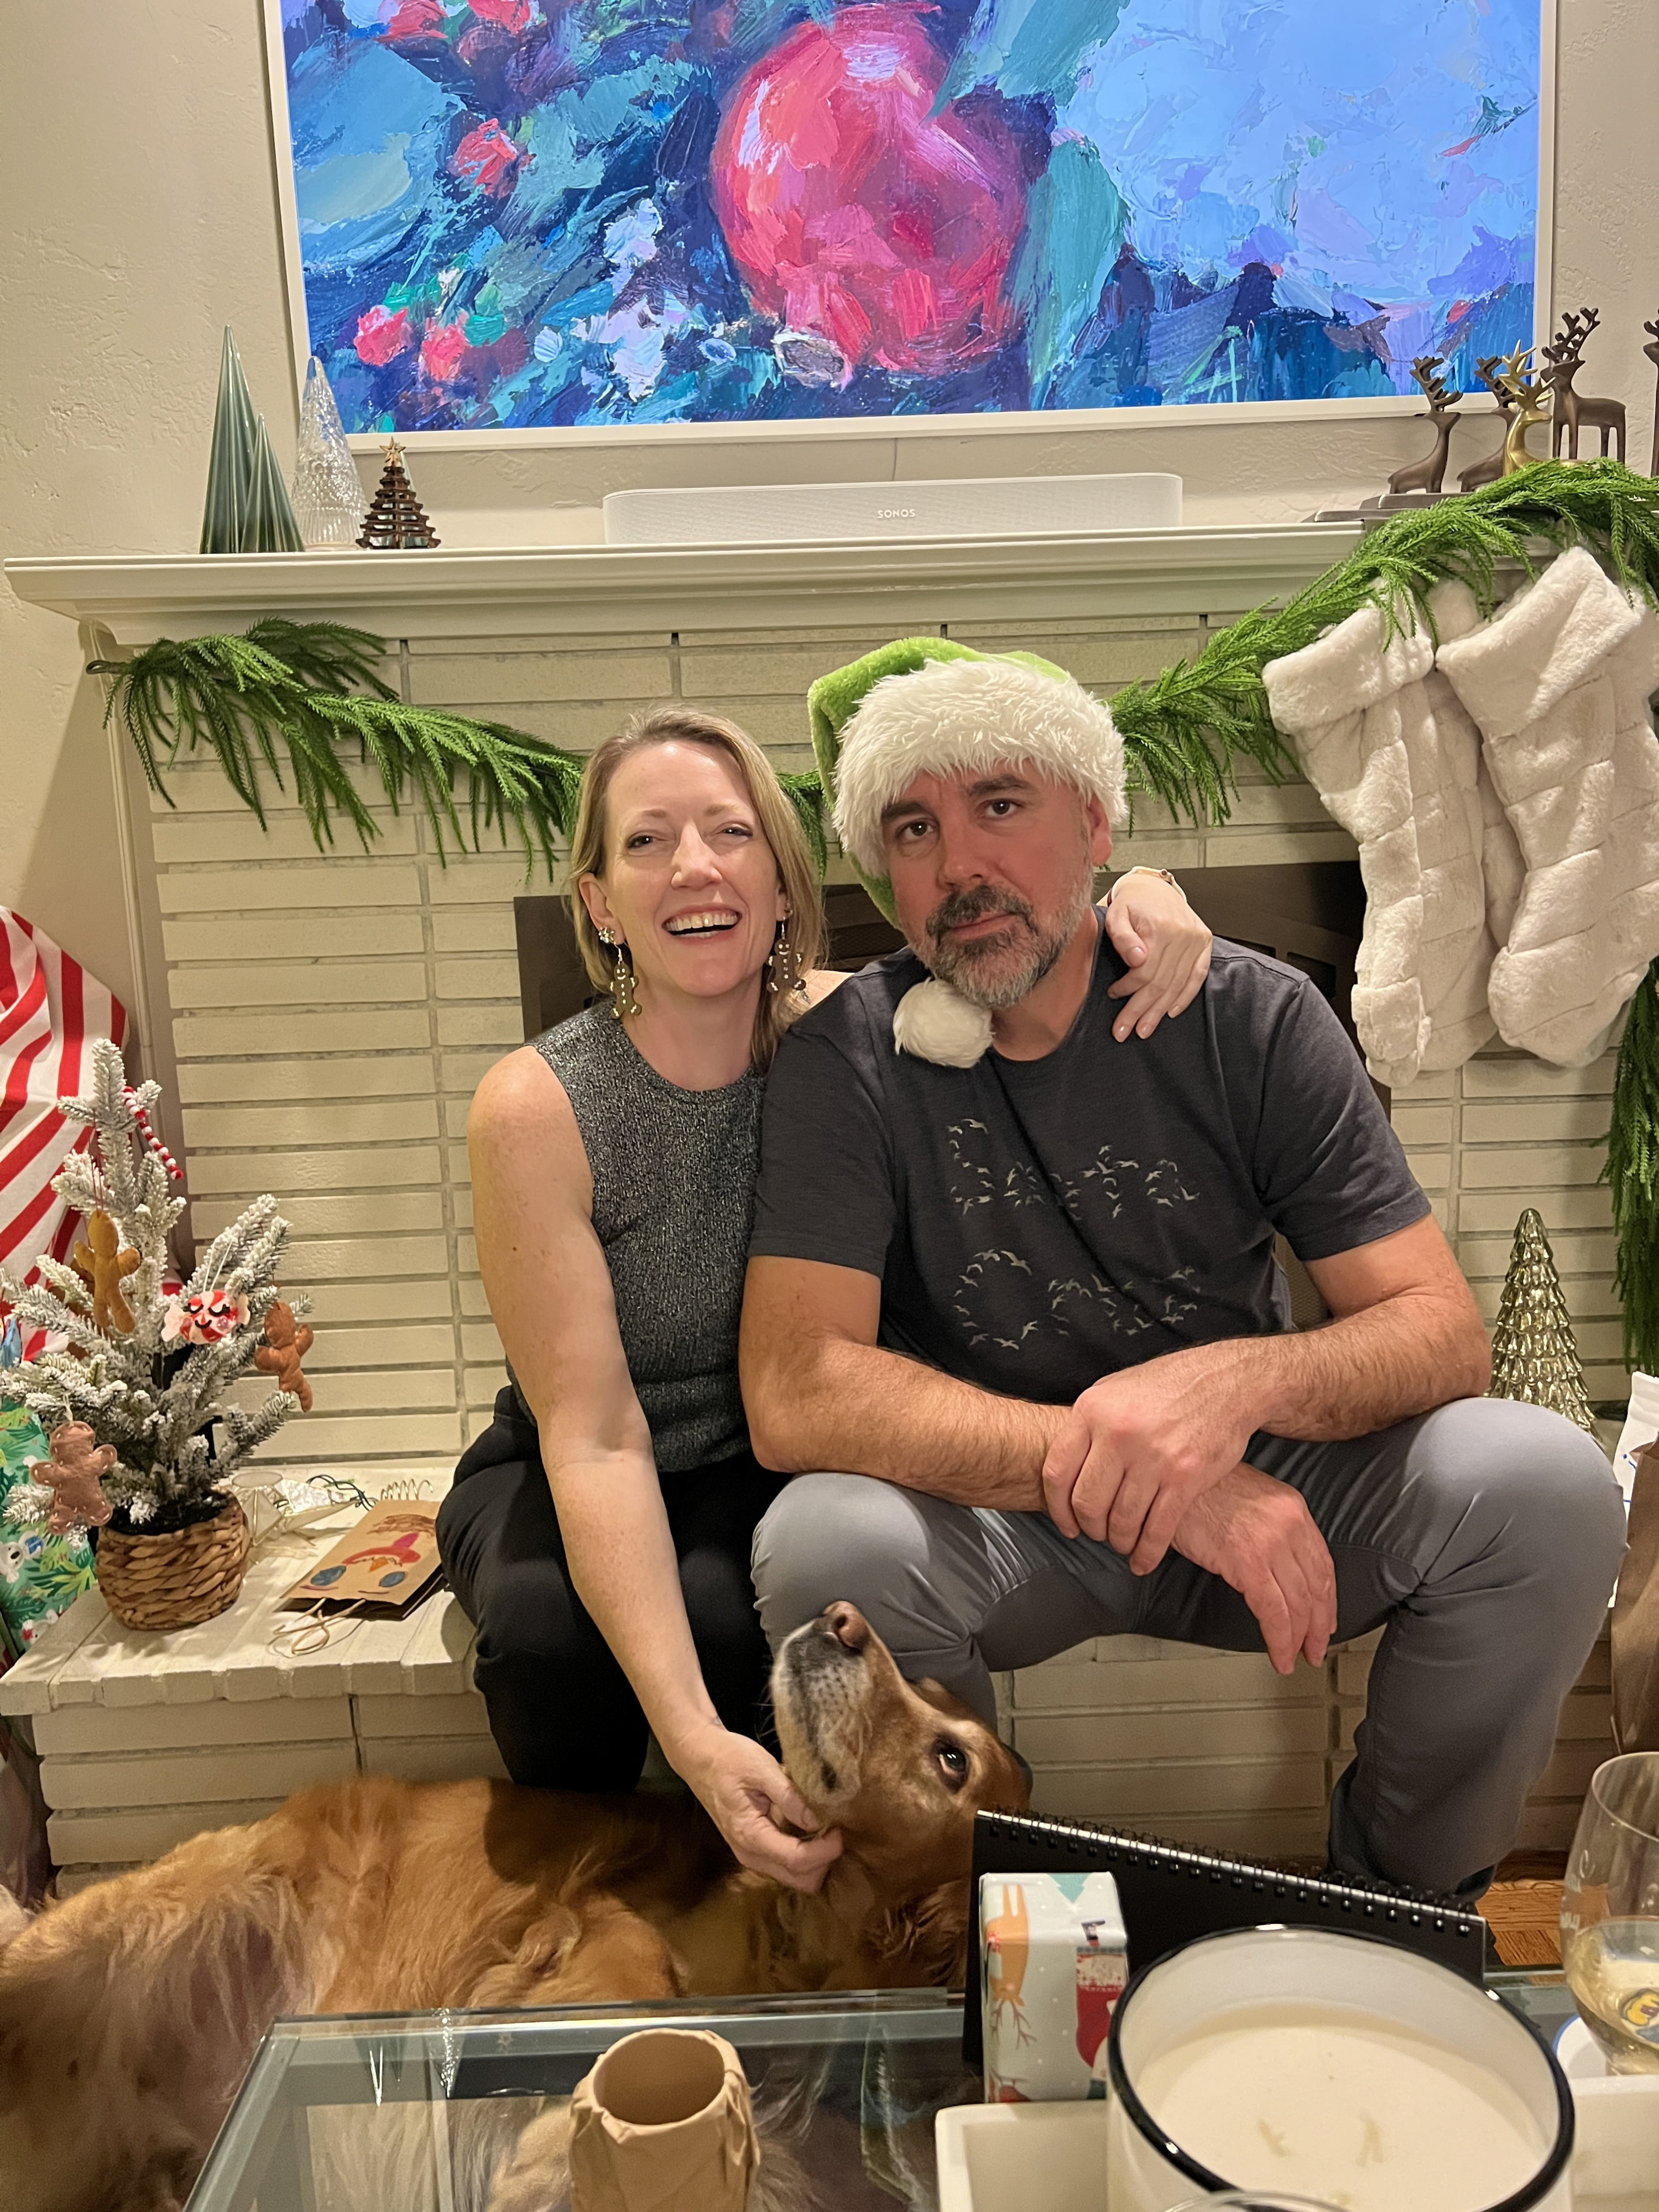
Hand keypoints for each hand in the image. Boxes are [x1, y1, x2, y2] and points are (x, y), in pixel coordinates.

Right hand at [677, 1727, 842, 1891]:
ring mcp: (751, 1855)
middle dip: (823, 1860)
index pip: (798, 1860)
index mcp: (750, 1835)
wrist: (699, 1757)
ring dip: (815, 1858)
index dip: (826, 1850)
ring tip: (824, 1826)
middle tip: (834, 1827)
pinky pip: (786, 1864)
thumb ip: (790, 1797)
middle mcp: (750, 1854)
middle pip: (800, 1880)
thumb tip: (817, 1821)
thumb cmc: (729, 1758)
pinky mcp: (754, 1849)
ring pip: (794, 1876)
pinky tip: (809, 1827)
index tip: (840, 1829)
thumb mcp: (761, 1768)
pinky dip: (804, 1853)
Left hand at [1041, 1348, 1253, 1570]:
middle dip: (1090, 1528)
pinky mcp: (1185, 1478)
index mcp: (1093, 1411)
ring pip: (1122, 1520)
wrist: (1225, 1382)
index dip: (1057, 1507)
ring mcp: (1153, 1457)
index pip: (1057, 1472)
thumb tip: (1068, 1462)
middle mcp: (1119, 1434)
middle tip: (1097, 1533)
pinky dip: (1147, 1553)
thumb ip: (1088, 1424)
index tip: (1066, 1523)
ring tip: (1122, 1542)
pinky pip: (1158, 1529)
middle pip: (1088, 1502)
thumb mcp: (1114, 1389)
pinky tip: (1142, 1561)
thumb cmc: (1167, 1386)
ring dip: (1119, 1541)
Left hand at [1101, 873, 1211, 1040]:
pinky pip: (1197, 976)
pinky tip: (1171, 1012)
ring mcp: (1196, 939)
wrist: (1153, 887)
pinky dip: (1185, 997)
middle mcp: (1183, 934)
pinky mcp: (1204, 942)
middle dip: (1141, 1011)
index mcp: (1160, 928)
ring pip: (1177, 984)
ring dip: (1160, 1011)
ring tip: (1144, 1029)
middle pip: (1161, 982)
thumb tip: (1136, 958)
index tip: (1113, 995)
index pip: (1145, 971)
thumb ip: (1122, 936)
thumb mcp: (1116, 914)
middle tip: (1125, 1031)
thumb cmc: (1131, 903)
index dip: (1128, 989)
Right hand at [1171, 1463, 1336, 1674]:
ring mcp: (1271, 1543)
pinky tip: (1279, 1655)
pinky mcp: (1248, 1561)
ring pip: (1300, 1604)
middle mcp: (1289, 1524)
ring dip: (1300, 1639)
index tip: (1325, 1620)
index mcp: (1291, 1507)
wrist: (1171, 1478)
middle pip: (1318, 1586)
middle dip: (1320, 1626)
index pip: (1323, 1563)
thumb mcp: (1246, 1498)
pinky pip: (1274, 1612)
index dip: (1328, 1599)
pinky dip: (1280, 1640)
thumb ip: (1267, 1526)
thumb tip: (1270, 1563)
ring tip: (1295, 1658)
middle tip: (1315, 1648)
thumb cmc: (1197, 1487)